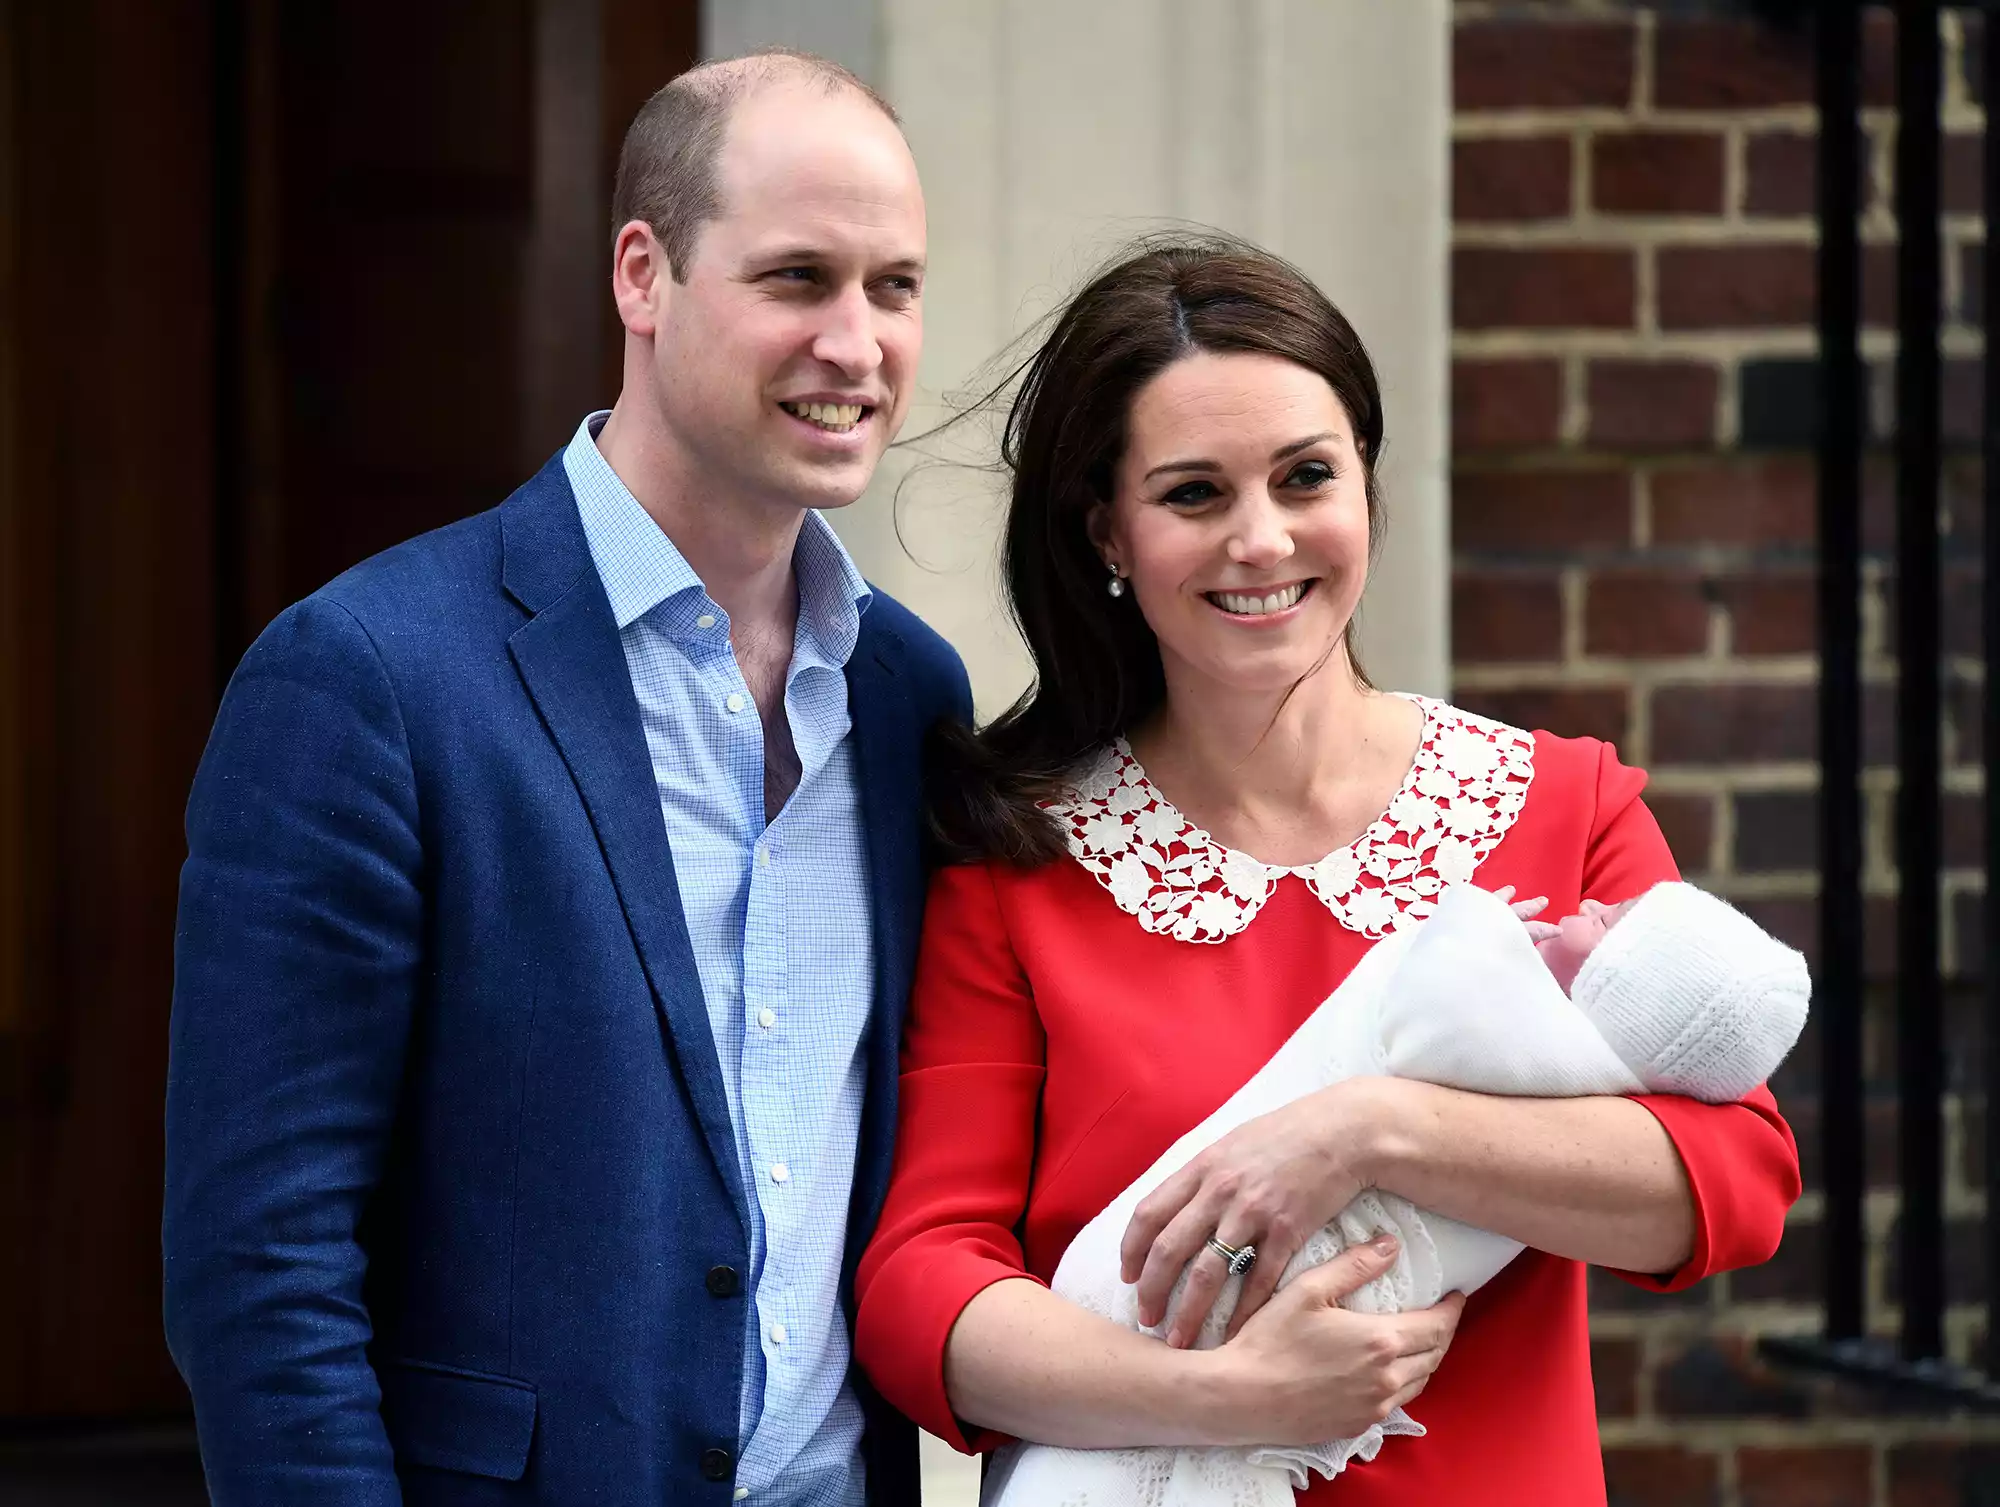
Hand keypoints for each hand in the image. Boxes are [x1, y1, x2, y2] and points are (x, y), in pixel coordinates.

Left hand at [1121, 1077, 1405, 1345]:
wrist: (1343, 1132)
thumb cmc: (1288, 1135)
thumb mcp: (1233, 1144)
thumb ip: (1204, 1174)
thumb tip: (1177, 1202)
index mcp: (1202, 1168)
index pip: (1149, 1213)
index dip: (1131, 1250)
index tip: (1128, 1278)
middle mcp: (1220, 1191)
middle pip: (1170, 1249)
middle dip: (1152, 1290)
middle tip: (1146, 1319)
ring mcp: (1253, 1212)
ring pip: (1208, 1272)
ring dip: (1189, 1311)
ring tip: (1179, 1339)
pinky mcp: (1288, 1230)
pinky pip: (1259, 1281)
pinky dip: (1243, 1313)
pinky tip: (1234, 1335)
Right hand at [1198, 1236, 1466, 1445]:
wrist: (1243, 1397)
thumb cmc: (1271, 1339)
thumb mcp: (1309, 1289)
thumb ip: (1354, 1265)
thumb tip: (1391, 1244)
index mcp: (1381, 1341)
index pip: (1438, 1326)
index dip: (1452, 1309)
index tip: (1456, 1294)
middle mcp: (1387, 1379)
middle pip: (1435, 1355)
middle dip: (1443, 1332)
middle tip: (1439, 1314)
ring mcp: (1375, 1408)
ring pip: (1419, 1382)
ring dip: (1426, 1359)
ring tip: (1418, 1339)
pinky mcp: (1359, 1426)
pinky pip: (1396, 1403)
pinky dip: (1403, 1383)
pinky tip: (1387, 1371)